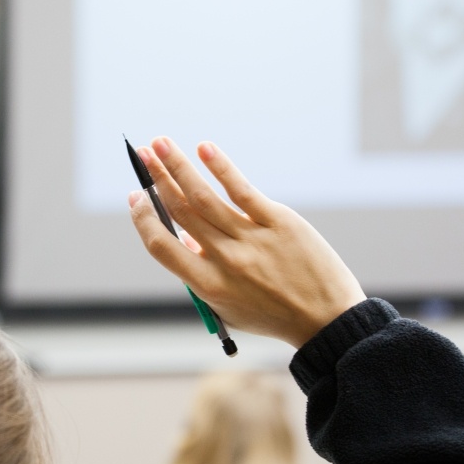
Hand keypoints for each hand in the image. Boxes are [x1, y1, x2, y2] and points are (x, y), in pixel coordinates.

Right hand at [128, 137, 365, 347]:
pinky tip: (205, 148)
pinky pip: (242, 190)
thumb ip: (201, 274)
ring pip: (204, 197)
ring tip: (161, 143)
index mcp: (207, 285)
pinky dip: (221, 167)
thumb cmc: (274, 314)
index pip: (161, 246)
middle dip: (157, 179)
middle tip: (143, 154)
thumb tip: (184, 237)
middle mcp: (225, 260)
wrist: (328, 320)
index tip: (136, 197)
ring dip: (177, 166)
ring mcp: (252, 239)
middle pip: (181, 212)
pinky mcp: (279, 222)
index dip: (143, 218)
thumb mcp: (229, 307)